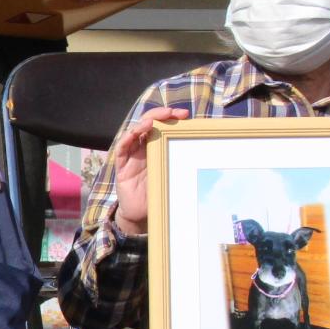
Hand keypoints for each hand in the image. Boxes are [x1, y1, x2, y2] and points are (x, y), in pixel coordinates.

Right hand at [110, 106, 190, 234]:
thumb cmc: (160, 194)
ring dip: (144, 123)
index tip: (185, 115)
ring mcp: (132, 157)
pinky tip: (136, 132)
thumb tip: (208, 152)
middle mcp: (144, 149)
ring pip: (134, 132)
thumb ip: (182, 162)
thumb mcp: (174, 175)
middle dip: (160, 114)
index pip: (163, 126)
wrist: (141, 216)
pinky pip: (122, 149)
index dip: (172, 117)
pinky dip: (127, 138)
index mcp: (158, 148)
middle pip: (149, 123)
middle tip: (174, 112)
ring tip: (154, 120)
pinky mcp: (121, 166)